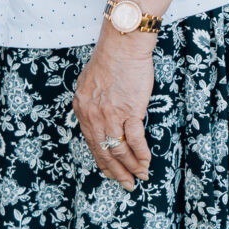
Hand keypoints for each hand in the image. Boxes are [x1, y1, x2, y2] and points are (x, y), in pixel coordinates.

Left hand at [74, 27, 155, 188]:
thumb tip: (95, 114)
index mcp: (82, 109)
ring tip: (140, 177)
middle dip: (116, 171)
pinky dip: (141, 154)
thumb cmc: (109, 58)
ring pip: (119, 150)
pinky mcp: (129, 111)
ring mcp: (111, 115)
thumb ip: (90, 101)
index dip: (102, 161)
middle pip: (104, 152)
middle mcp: (93, 116)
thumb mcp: (89, 82)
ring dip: (131, 167)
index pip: (91, 143)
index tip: (110, 173)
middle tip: (126, 184)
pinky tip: (146, 163)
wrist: (123, 45)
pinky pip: (135, 140)